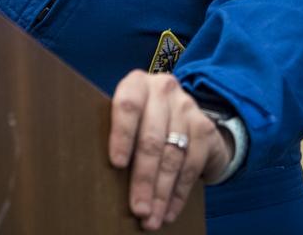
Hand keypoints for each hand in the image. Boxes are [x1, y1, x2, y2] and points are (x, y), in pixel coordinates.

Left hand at [108, 70, 233, 229]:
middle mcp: (163, 89)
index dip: (121, 136)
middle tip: (137, 209)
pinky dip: (180, 193)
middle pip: (151, 139)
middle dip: (143, 179)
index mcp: (136, 84)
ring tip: (152, 218)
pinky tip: (170, 211)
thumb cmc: (142, 120)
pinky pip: (192, 165)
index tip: (116, 165)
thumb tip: (97, 174)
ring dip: (162, 193)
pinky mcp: (205, 126)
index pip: (127, 106)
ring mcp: (187, 106)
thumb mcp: (128, 118)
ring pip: (173, 156)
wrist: (184, 115)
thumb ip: (117, 133)